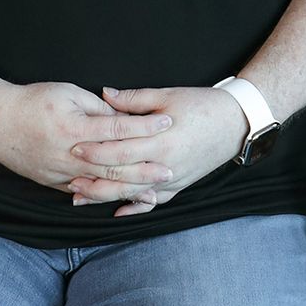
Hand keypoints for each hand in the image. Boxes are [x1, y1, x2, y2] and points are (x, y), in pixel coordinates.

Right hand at [0, 81, 174, 192]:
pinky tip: (124, 199)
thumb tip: (125, 117)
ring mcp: (59, 173)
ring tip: (155, 192)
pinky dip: (105, 197)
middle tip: (171, 168)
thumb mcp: (67, 93)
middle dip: (145, 168)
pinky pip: (84, 193)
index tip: (168, 121)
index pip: (117, 128)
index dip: (145, 125)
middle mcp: (68, 155)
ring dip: (129, 190)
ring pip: (100, 185)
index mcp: (73, 128)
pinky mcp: (53, 183)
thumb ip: (98, 108)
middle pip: (113, 165)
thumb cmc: (31, 102)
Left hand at [66, 86, 248, 215]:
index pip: (119, 150)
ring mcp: (174, 178)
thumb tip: (104, 94)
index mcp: (161, 140)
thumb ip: (134, 99)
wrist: (237, 122)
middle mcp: (166, 165)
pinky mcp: (180, 186)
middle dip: (92, 176)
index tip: (73, 146)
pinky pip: (154, 201)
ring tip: (80, 195)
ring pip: (133, 193)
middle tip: (68, 174)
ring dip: (105, 196)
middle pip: (121, 176)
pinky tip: (117, 211)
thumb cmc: (203, 104)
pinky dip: (134, 208)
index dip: (94, 150)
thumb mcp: (169, 95)